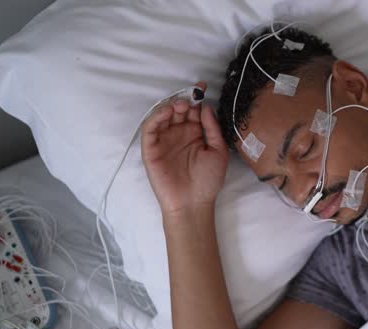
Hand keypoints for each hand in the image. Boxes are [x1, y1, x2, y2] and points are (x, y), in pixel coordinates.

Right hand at [141, 82, 228, 215]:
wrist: (193, 203)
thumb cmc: (208, 180)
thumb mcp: (218, 151)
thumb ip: (211, 128)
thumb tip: (205, 107)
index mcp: (195, 134)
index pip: (193, 111)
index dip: (196, 98)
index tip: (202, 86)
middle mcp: (179, 134)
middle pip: (178, 110)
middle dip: (184, 99)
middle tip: (191, 95)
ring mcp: (164, 140)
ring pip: (163, 116)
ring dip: (170, 106)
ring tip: (181, 105)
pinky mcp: (151, 148)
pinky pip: (150, 128)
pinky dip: (156, 117)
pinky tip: (167, 112)